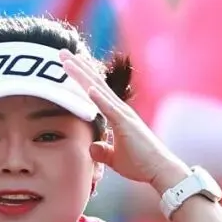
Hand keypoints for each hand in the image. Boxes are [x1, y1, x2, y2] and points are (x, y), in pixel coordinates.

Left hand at [60, 51, 186, 191]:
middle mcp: (120, 109)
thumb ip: (102, 151)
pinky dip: (99, 98)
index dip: (81, 76)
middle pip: (94, 83)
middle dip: (77, 67)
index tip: (67, 63)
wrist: (159, 170)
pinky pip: (110, 109)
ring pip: (99, 90)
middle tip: (61, 51)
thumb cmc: (140, 164)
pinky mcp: (127, 125)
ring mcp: (124, 115)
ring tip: (68, 61)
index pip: (95, 90)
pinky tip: (88, 88)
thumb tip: (91, 147)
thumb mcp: (115, 158)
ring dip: (83, 75)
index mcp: (116, 114)